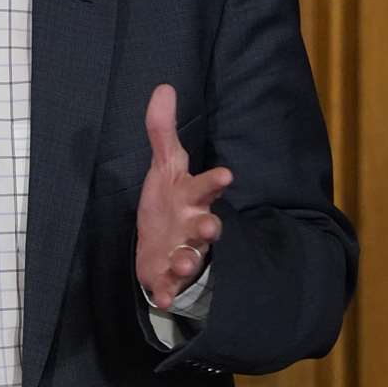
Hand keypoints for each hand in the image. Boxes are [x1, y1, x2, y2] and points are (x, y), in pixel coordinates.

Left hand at [135, 85, 231, 309]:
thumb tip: (164, 87)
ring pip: (191, 257)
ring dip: (188, 260)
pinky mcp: (167, 276)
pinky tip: (162, 299)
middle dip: (209, 227)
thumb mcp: (164, 166)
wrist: (163, 245)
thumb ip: (162, 130)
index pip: (206, 186)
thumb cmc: (169, 202)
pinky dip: (167, 293)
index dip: (215, 181)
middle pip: (208, 227)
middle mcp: (193, 225)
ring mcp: (183, 252)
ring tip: (183, 261)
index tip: (225, 175)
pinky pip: (169, 286)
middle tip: (210, 226)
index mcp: (192, 197)